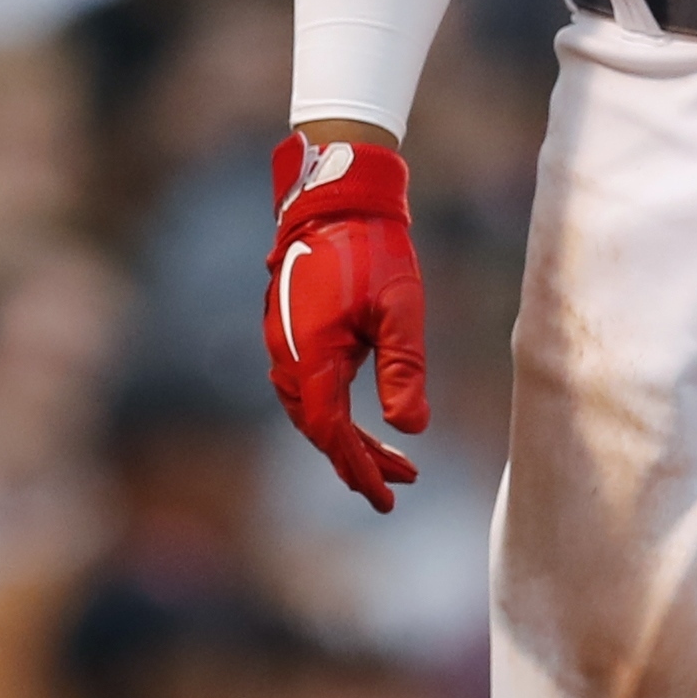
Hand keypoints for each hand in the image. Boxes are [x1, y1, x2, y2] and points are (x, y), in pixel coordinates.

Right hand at [265, 133, 427, 509]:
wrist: (337, 200)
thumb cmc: (373, 250)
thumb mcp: (400, 308)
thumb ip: (403, 368)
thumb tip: (411, 429)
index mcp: (311, 355)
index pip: (330, 431)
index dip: (358, 467)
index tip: (387, 496)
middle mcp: (288, 357)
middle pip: (320, 428)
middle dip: (358, 461)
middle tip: (400, 486)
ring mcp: (285, 346)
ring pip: (314, 411)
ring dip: (349, 440)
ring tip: (393, 462)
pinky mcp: (292, 335)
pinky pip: (310, 389)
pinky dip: (336, 413)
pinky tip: (364, 423)